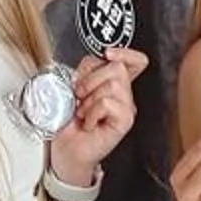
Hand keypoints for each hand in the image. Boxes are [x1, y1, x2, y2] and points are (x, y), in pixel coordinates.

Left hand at [50, 48, 148, 178]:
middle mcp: (124, 94)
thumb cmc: (69, 121)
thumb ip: (86, 71)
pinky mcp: (125, 121)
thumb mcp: (73, 87)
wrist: (66, 148)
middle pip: (118, 67)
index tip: (108, 53)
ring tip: (83, 112)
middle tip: (80, 96)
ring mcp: (126, 108)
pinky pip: (108, 103)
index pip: (135, 61)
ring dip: (90, 99)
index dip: (126, 52)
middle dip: (91, 79)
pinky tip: (89, 122)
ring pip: (113, 84)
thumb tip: (91, 62)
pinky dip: (92, 112)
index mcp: (114, 83)